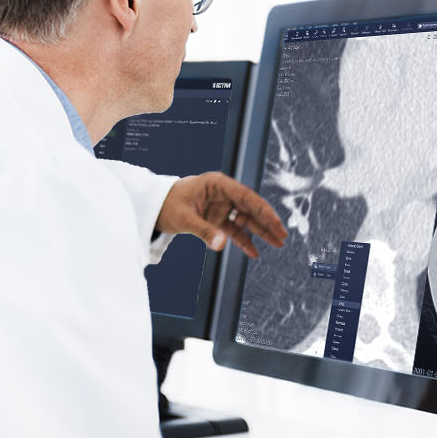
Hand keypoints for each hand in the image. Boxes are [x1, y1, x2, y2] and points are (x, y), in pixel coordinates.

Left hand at [156, 172, 286, 257]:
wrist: (154, 208)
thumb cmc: (167, 204)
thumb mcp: (184, 217)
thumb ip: (203, 230)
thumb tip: (221, 245)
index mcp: (217, 184)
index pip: (246, 196)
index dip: (263, 210)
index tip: (276, 222)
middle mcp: (223, 194)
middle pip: (250, 208)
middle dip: (267, 223)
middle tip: (282, 236)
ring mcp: (221, 207)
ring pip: (245, 220)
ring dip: (260, 232)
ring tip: (277, 244)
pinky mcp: (216, 219)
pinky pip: (233, 231)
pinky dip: (243, 241)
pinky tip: (254, 253)